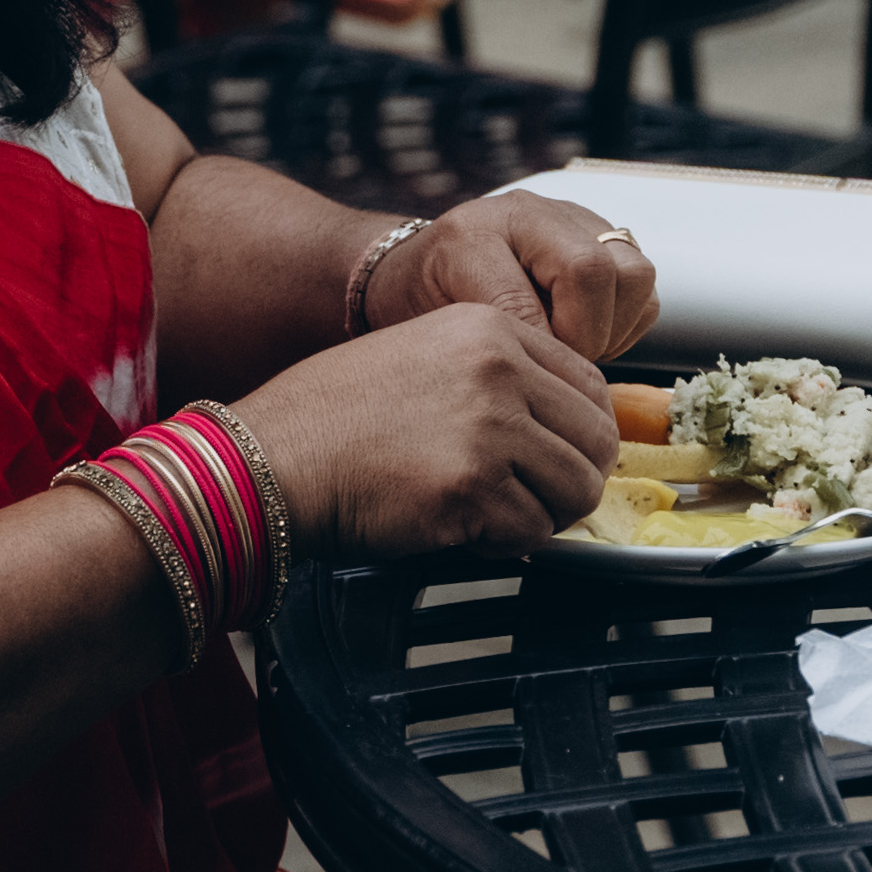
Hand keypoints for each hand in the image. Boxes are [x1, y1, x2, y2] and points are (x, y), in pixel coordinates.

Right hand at [225, 304, 623, 557]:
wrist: (274, 457)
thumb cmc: (334, 418)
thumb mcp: (425, 357)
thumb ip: (498, 377)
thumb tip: (567, 426)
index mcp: (490, 328)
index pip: (592, 386)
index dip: (583, 433)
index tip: (561, 457)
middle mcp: (497, 369)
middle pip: (596, 441)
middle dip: (571, 480)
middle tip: (532, 498)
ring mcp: (487, 427)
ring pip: (576, 490)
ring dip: (543, 514)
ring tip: (494, 513)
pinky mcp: (471, 487)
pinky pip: (532, 532)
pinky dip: (504, 543)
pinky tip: (460, 526)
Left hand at [371, 190, 662, 362]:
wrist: (423, 270)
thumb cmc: (423, 306)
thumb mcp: (431, 329)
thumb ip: (482, 346)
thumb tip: (551, 378)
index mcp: (472, 235)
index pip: (523, 301)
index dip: (537, 351)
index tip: (532, 377)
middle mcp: (529, 215)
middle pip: (593, 270)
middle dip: (583, 335)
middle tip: (556, 360)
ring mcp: (573, 220)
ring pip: (634, 274)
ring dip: (610, 328)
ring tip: (569, 346)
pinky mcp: (606, 239)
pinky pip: (643, 290)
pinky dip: (621, 324)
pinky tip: (582, 333)